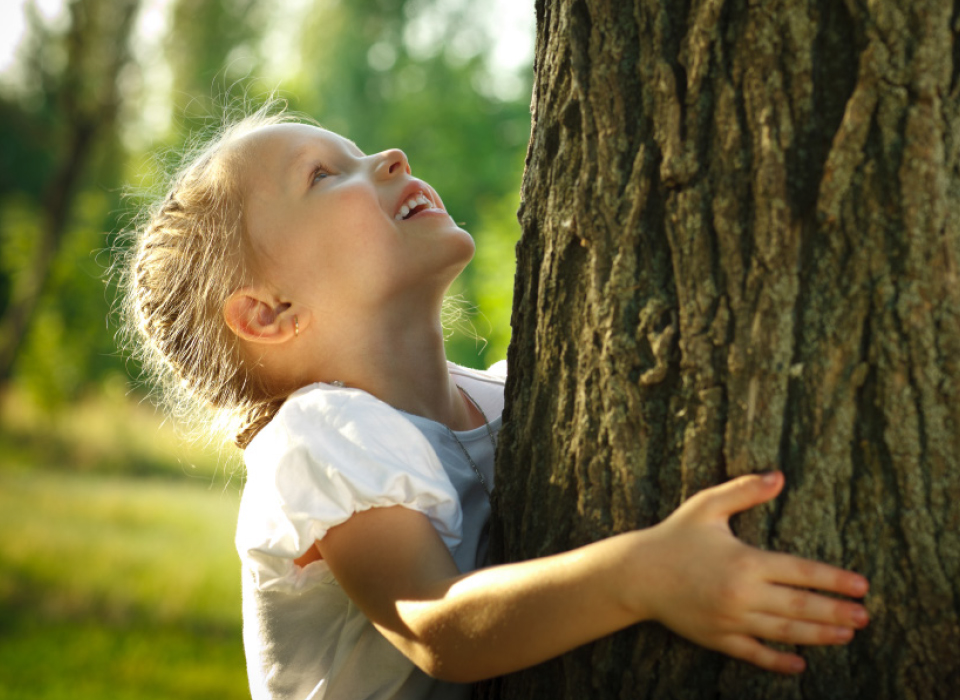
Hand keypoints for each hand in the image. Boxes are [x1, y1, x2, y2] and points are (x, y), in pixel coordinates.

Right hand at [639, 471, 869, 673]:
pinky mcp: (717, 638)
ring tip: (846, 636)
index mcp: (745, 561)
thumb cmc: (673, 536)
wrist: (636, 574)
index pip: (801, 571)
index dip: (834, 579)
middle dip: (837, 612)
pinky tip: (800, 664)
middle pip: (801, 606)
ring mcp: (730, 620)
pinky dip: (779, 662)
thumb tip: (779, 475)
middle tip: (865, 617)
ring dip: (819, 635)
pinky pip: (754, 654)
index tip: (861, 585)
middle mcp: (742, 594)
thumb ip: (744, 490)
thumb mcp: (707, 506)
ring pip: (785, 632)